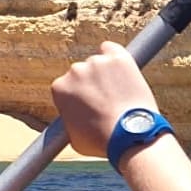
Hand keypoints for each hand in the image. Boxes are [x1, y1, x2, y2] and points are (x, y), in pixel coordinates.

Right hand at [51, 43, 160, 158]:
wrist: (129, 136)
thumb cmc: (101, 141)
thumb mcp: (73, 137)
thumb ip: (69, 119)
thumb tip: (72, 118)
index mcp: (60, 88)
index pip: (66, 86)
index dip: (79, 97)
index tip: (89, 105)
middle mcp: (75, 70)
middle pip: (82, 73)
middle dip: (91, 85)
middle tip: (106, 101)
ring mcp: (97, 62)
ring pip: (99, 63)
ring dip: (106, 74)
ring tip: (120, 93)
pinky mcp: (118, 58)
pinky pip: (111, 49)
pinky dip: (115, 56)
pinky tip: (121, 68)